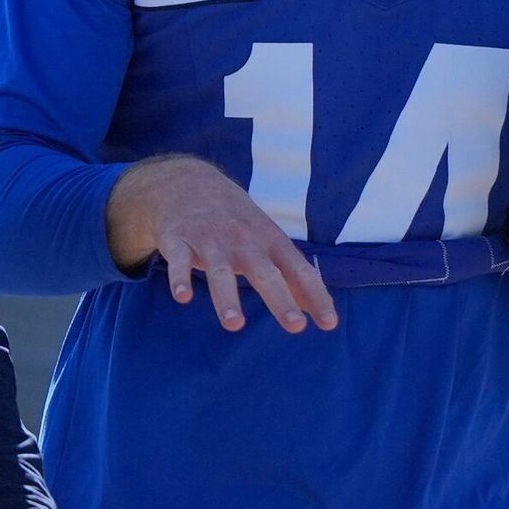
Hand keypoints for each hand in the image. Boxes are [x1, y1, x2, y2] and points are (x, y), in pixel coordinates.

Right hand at [106, 155, 337, 333]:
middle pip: (264, 273)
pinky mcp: (179, 241)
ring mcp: (210, 240)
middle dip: (280, 299)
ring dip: (227, 297)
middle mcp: (243, 241)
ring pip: (220, 271)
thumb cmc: (237, 221)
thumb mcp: (268, 240)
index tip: (329, 323)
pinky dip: (179, 278)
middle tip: (295, 326)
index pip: (299, 270)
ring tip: (234, 324)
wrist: (187, 182)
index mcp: (269, 241)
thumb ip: (292, 276)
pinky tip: (183, 296)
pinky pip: (179, 262)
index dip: (316, 295)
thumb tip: (320, 311)